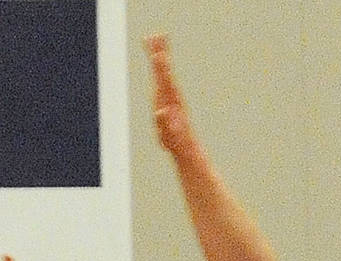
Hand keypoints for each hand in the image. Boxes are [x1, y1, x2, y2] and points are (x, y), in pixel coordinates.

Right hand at [145, 34, 197, 157]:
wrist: (183, 144)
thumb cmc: (176, 141)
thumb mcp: (170, 135)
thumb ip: (165, 123)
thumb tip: (161, 112)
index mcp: (170, 100)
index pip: (164, 79)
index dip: (160, 66)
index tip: (158, 53)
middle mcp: (170, 94)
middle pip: (163, 70)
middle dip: (159, 52)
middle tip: (157, 35)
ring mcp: (168, 94)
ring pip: (162, 69)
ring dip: (159, 52)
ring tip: (157, 37)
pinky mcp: (166, 96)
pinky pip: (161, 75)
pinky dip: (159, 62)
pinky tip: (159, 52)